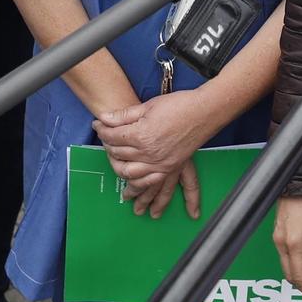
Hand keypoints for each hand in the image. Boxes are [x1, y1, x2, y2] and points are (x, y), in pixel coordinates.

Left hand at [94, 90, 217, 217]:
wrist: (203, 111)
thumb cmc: (178, 105)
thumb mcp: (148, 105)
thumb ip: (124, 115)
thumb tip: (103, 119)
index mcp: (141, 135)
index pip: (113, 137)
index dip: (102, 130)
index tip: (98, 126)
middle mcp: (149, 153)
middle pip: (120, 157)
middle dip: (109, 153)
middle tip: (106, 148)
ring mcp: (161, 163)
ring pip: (135, 179)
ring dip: (129, 187)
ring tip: (125, 196)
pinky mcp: (172, 167)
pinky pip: (156, 184)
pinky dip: (149, 192)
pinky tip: (146, 196)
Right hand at [273, 196, 301, 301]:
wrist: (298, 181)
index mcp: (294, 244)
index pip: (300, 276)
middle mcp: (282, 243)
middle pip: (290, 275)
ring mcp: (277, 238)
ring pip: (287, 266)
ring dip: (300, 277)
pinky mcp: (278, 232)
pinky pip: (285, 256)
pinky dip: (295, 266)